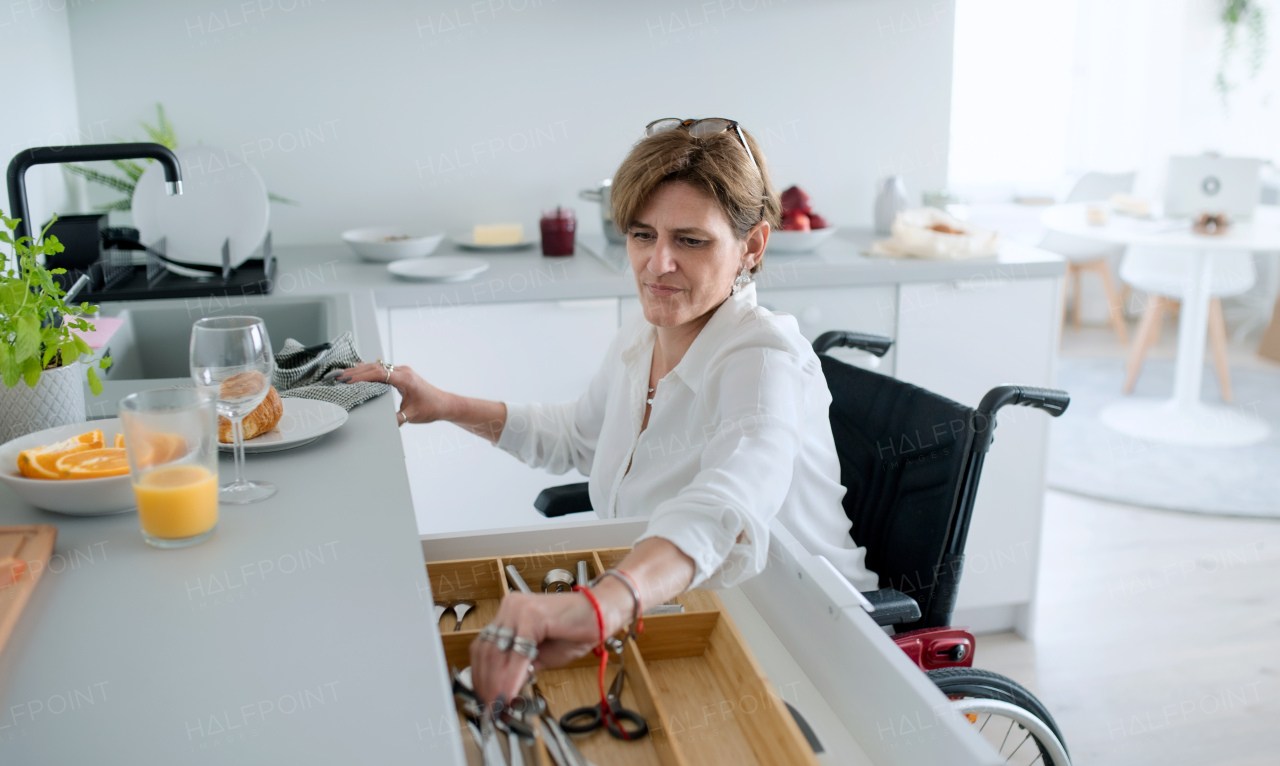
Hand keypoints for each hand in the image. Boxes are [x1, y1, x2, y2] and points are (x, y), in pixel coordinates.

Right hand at [336, 362, 446, 424]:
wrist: (444, 404)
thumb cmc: (430, 408)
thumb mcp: (411, 416)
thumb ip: (396, 419)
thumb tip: (381, 424)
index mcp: (405, 378)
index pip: (378, 374)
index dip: (361, 376)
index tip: (346, 380)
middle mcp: (403, 371)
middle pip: (375, 367)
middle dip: (355, 372)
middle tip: (338, 377)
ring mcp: (402, 371)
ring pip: (377, 366)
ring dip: (360, 370)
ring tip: (342, 374)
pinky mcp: (401, 374)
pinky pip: (381, 369)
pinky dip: (368, 371)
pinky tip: (357, 372)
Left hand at [469, 591, 600, 704]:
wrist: (602, 613)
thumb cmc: (576, 630)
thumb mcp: (542, 655)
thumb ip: (521, 667)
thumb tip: (502, 688)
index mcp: (508, 613)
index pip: (483, 647)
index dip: (480, 676)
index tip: (485, 698)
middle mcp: (510, 607)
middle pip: (486, 651)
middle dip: (486, 684)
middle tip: (491, 706)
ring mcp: (519, 609)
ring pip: (496, 653)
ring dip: (496, 683)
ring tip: (499, 703)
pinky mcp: (532, 615)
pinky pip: (517, 653)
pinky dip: (511, 676)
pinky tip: (511, 692)